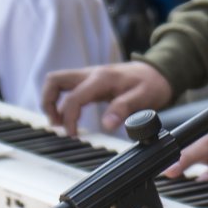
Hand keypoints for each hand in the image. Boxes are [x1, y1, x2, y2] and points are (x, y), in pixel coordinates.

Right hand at [42, 61, 173, 133]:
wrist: (158, 72)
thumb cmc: (151, 84)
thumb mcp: (143, 98)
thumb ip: (124, 109)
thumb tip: (107, 124)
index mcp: (101, 79)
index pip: (73, 98)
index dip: (69, 118)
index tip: (74, 134)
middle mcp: (90, 74)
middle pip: (54, 81)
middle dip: (48, 103)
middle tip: (57, 125)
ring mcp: (88, 75)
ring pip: (57, 81)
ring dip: (52, 100)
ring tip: (59, 122)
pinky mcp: (90, 80)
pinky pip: (67, 86)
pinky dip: (61, 99)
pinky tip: (68, 114)